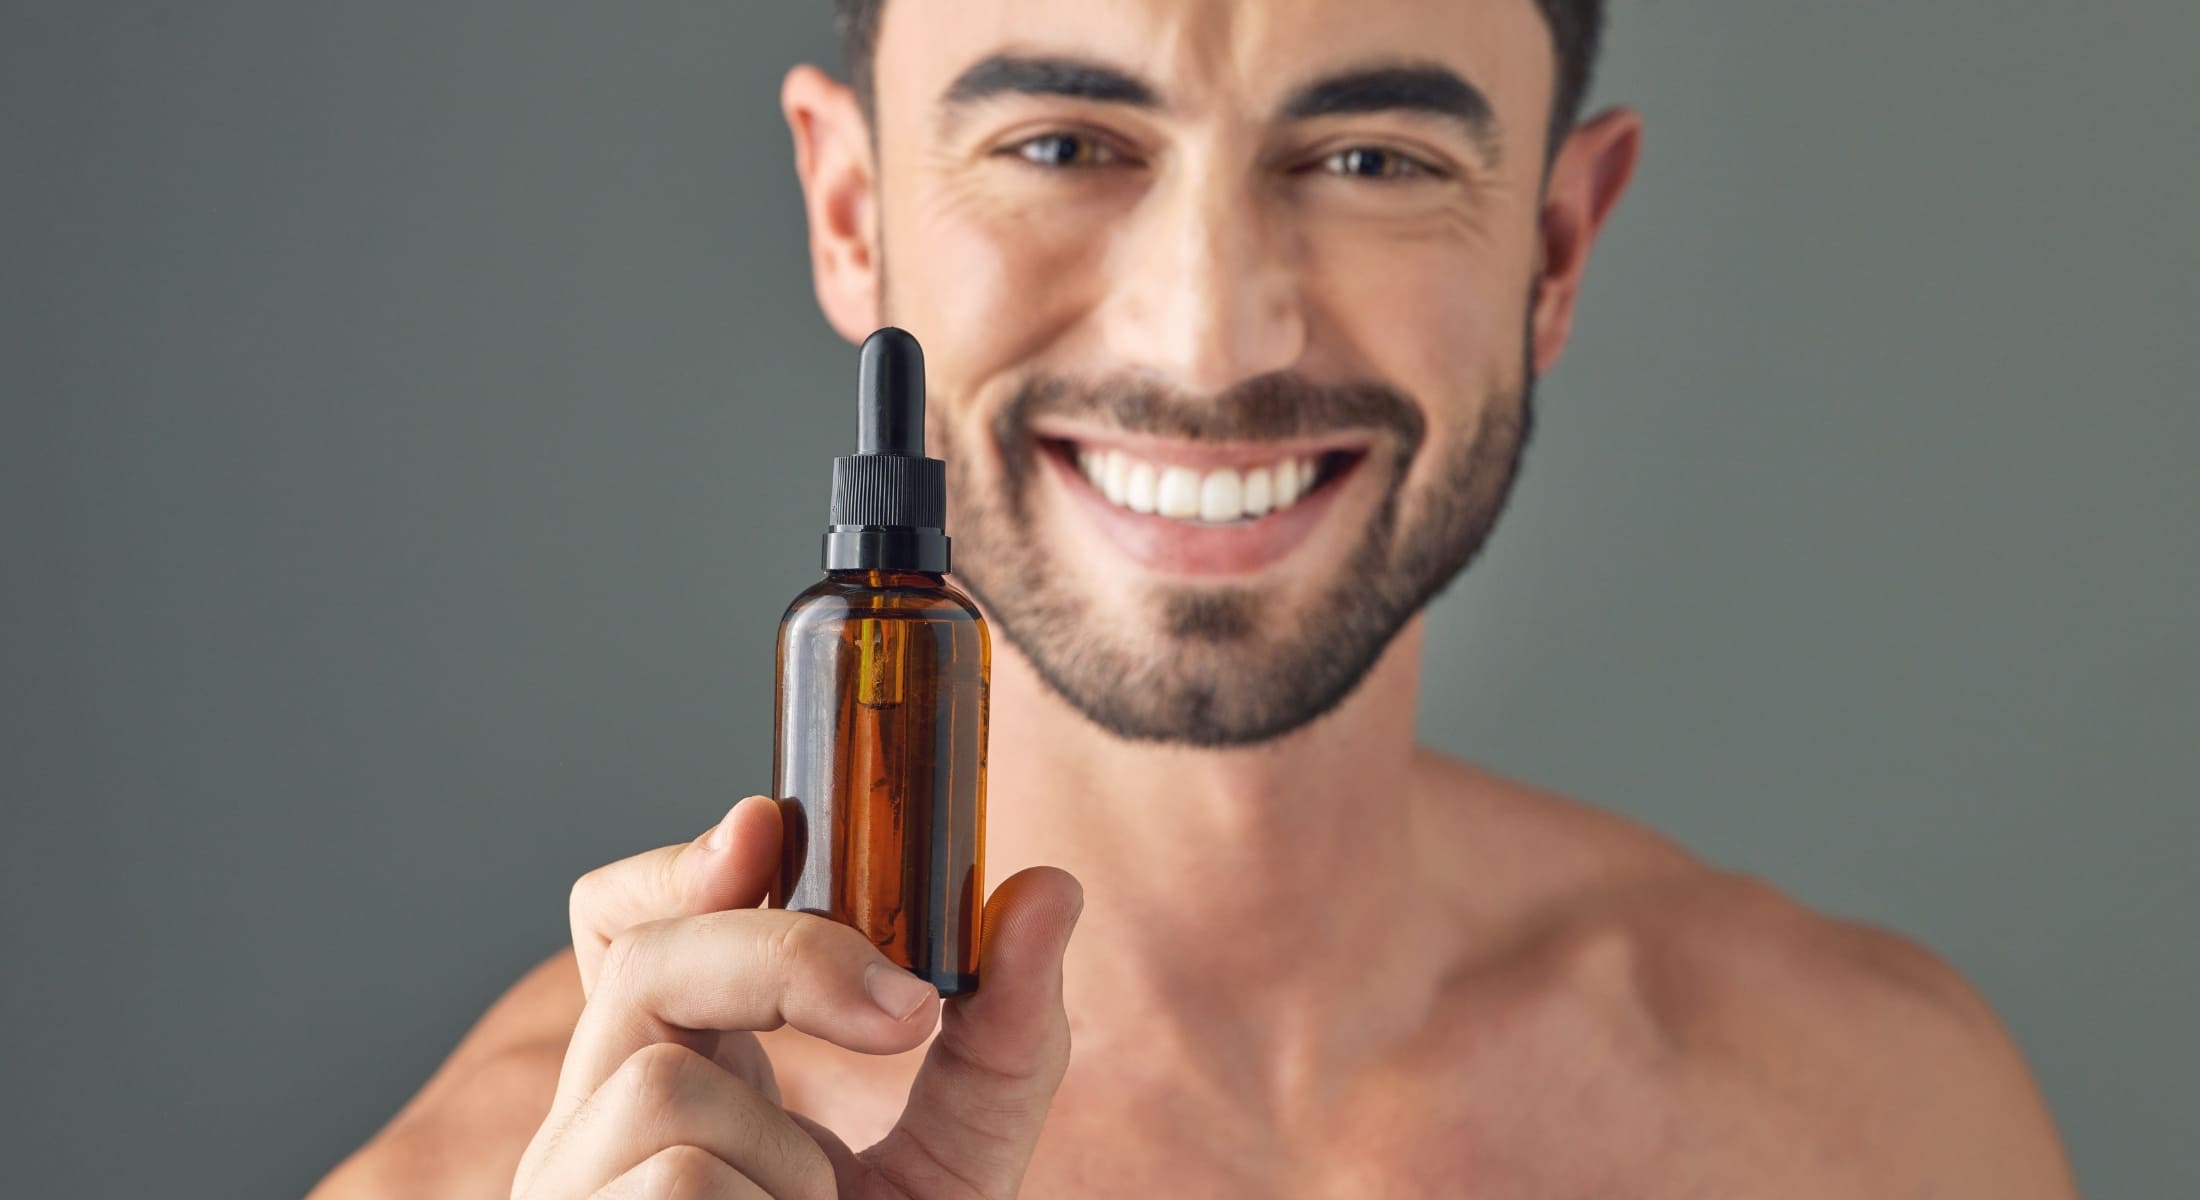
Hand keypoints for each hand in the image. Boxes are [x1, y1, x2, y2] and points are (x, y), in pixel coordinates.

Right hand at [510, 795, 1082, 1198]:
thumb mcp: (959, 1158)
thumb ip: (1003, 1035)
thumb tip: (1050, 890)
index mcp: (679, 1070)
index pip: (624, 927)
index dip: (675, 863)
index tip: (768, 827)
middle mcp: (598, 1121)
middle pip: (643, 961)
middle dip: (788, 955)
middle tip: (910, 1013)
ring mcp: (572, 1192)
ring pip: (659, 1090)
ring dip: (787, 1156)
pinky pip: (677, 1188)